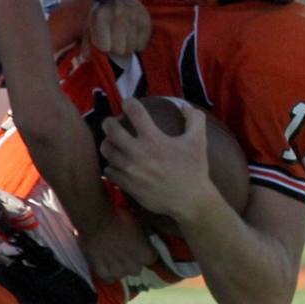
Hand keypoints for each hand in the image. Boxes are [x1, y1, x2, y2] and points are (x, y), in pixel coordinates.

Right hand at [79, 200, 154, 282]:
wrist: (96, 219)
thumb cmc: (119, 218)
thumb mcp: (138, 224)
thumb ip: (142, 237)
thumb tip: (145, 238)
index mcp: (145, 255)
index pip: (151, 258)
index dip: (143, 252)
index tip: (138, 246)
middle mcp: (134, 267)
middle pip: (136, 269)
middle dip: (131, 262)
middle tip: (123, 252)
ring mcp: (117, 272)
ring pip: (121, 274)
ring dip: (117, 267)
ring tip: (110, 256)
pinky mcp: (102, 272)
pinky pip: (107, 278)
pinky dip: (106, 273)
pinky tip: (103, 265)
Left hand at [86, 0, 151, 56]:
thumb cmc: (102, 15)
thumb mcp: (89, 26)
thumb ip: (86, 44)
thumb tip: (87, 58)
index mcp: (101, 15)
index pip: (104, 47)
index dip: (103, 47)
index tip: (103, 40)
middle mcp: (119, 13)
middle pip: (119, 51)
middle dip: (115, 49)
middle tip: (114, 40)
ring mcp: (135, 16)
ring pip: (131, 49)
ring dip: (126, 48)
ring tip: (123, 38)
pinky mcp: (146, 20)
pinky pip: (141, 46)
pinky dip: (136, 45)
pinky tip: (132, 36)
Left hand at [101, 98, 210, 224]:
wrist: (190, 201)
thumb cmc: (194, 169)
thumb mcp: (198, 141)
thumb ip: (194, 119)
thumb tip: (183, 105)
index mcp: (154, 139)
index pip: (134, 111)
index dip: (129, 103)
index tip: (129, 104)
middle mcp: (138, 152)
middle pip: (111, 129)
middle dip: (110, 121)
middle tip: (114, 122)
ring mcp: (130, 170)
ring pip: (106, 149)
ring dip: (108, 142)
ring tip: (114, 142)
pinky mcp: (127, 185)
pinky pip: (108, 170)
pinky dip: (111, 164)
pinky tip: (117, 163)